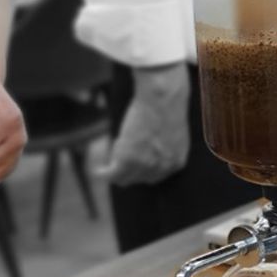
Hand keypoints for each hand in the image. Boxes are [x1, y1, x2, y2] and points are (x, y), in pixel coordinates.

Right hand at [109, 63, 190, 186]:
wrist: (162, 98)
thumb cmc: (169, 104)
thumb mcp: (175, 129)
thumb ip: (167, 143)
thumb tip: (156, 143)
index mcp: (177, 161)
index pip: (157, 176)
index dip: (144, 170)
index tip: (136, 165)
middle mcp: (162, 168)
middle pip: (141, 179)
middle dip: (131, 170)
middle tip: (120, 160)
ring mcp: (144, 165)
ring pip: (124, 178)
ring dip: (117, 170)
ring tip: (110, 161)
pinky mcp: (127, 160)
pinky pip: (112, 174)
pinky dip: (103, 173)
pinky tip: (98, 171)